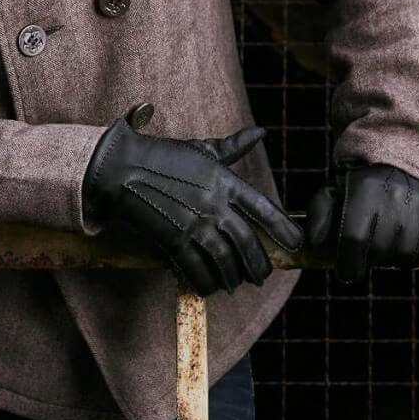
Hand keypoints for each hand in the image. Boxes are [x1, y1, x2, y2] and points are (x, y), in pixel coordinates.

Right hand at [82, 115, 303, 297]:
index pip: (264, 208)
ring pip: (225, 260)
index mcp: (224, 181)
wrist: (121, 167)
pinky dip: (205, 282)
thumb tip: (260, 132)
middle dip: (258, 264)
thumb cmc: (162, 155)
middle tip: (261, 276)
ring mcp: (193, 223)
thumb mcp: (201, 148)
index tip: (297, 242)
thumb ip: (233, 146)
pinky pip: (196, 269)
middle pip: (247, 242)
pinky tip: (209, 286)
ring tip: (235, 284)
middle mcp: (214, 204)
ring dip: (233, 277)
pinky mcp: (172, 239)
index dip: (284, 228)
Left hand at [305, 160, 418, 284]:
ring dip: (391, 261)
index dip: (348, 263)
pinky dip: (415, 259)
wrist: (394, 161)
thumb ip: (319, 217)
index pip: (354, 238)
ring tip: (382, 251)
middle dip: (368, 261)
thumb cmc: (356, 185)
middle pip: (380, 249)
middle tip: (364, 258)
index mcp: (363, 189)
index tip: (346, 273)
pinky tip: (401, 252)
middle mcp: (394, 195)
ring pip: (405, 254)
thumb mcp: (331, 192)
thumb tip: (317, 245)